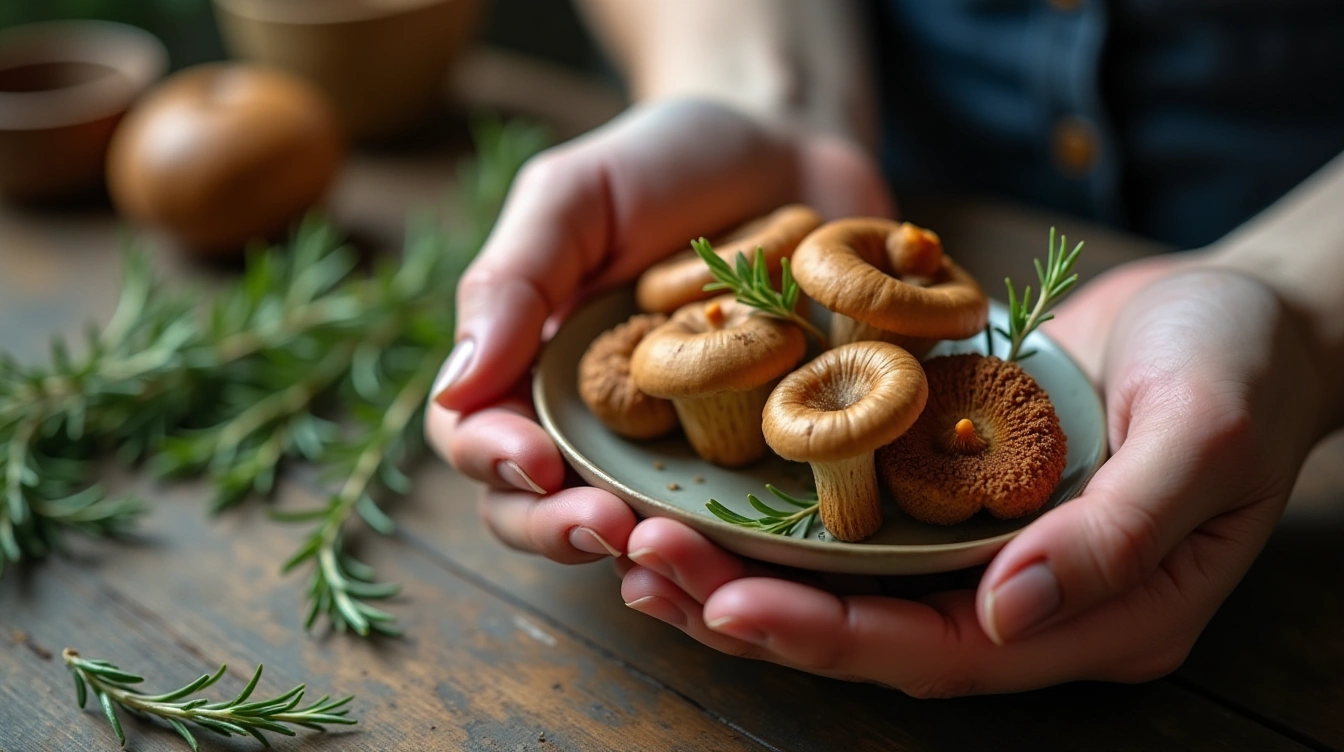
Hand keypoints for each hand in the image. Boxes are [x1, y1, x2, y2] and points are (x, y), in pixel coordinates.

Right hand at [426, 99, 891, 562]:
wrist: (791, 150)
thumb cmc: (665, 164)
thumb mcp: (573, 198)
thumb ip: (510, 283)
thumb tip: (456, 386)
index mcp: (527, 363)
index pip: (476, 434)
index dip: (491, 458)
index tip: (532, 459)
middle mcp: (588, 421)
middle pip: (537, 506)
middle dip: (555, 527)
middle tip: (603, 525)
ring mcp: (667, 447)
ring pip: (625, 532)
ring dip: (634, 553)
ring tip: (662, 547)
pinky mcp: (748, 459)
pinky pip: (725, 524)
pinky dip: (724, 549)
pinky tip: (740, 552)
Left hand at [618, 264, 1326, 694]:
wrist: (1241, 316)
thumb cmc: (1242, 370)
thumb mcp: (1202, 439)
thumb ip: (1113, 534)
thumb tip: (1009, 612)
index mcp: (1093, 618)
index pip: (942, 651)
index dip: (833, 636)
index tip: (731, 603)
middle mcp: (1021, 601)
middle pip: (869, 632)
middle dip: (751, 609)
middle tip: (648, 570)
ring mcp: (982, 551)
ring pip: (845, 586)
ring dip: (740, 572)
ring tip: (641, 548)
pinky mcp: (952, 496)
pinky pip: (853, 522)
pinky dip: (777, 518)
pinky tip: (701, 501)